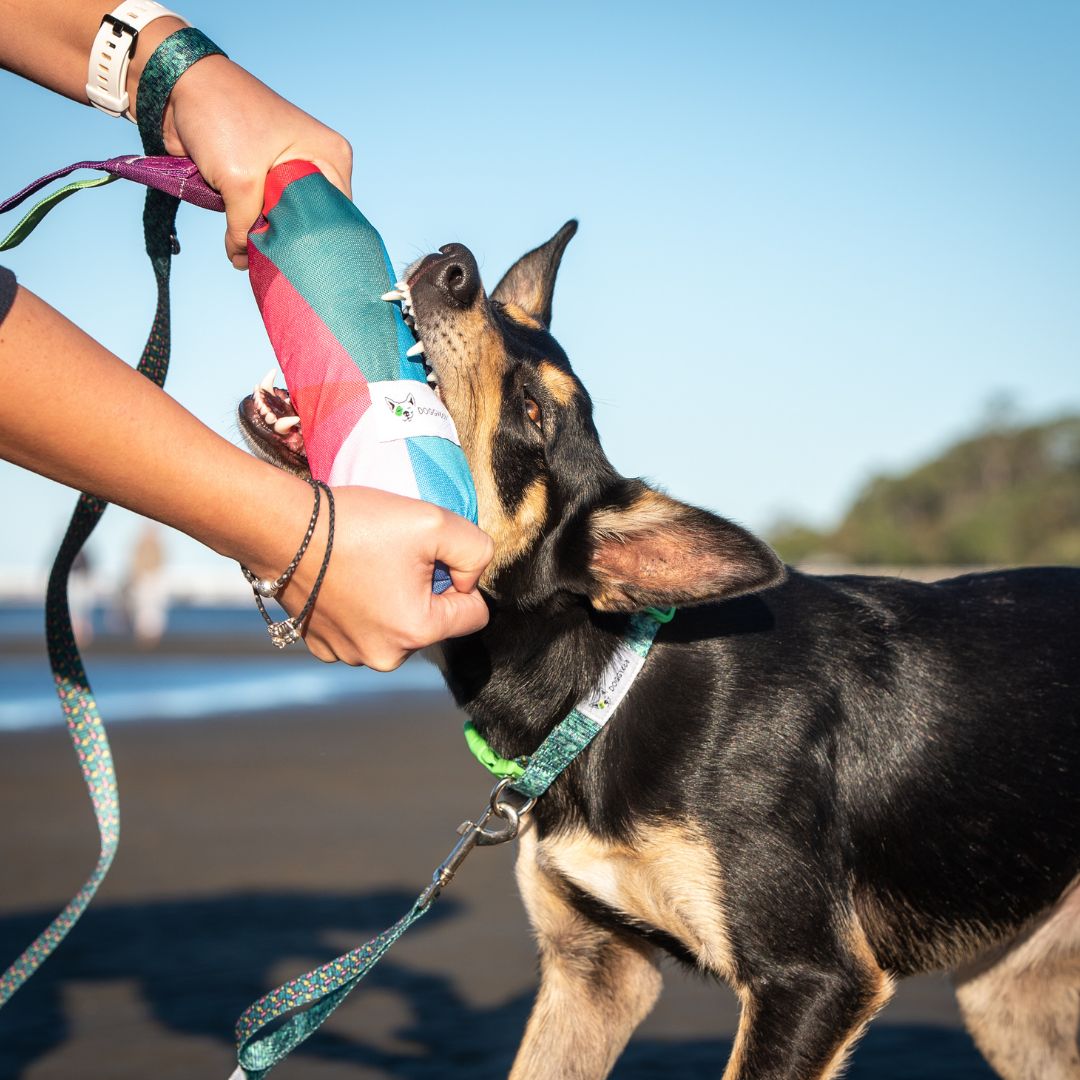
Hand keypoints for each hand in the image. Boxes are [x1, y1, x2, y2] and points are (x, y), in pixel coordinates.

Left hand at [157, 55, 351, 268]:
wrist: (175, 86)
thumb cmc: (221, 115)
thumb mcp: (240, 181)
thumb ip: (244, 227)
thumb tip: (241, 260)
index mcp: (330, 156)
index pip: (337, 214)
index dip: (317, 242)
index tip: (297, 267)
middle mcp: (315, 162)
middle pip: (309, 220)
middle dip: (287, 242)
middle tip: (270, 266)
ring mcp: (286, 169)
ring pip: (281, 218)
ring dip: (263, 235)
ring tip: (251, 257)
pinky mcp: (260, 175)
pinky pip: (261, 211)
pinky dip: (249, 225)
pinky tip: (240, 244)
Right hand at [274, 487, 493, 668]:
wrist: (280, 527)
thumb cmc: (356, 524)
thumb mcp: (435, 521)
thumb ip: (476, 550)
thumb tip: (473, 578)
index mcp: (416, 632)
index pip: (474, 613)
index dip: (461, 578)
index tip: (430, 556)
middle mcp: (383, 657)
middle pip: (433, 622)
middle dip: (424, 590)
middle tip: (394, 555)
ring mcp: (348, 655)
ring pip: (396, 626)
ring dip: (391, 598)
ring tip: (366, 564)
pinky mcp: (322, 646)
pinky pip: (361, 628)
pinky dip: (360, 606)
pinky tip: (344, 577)